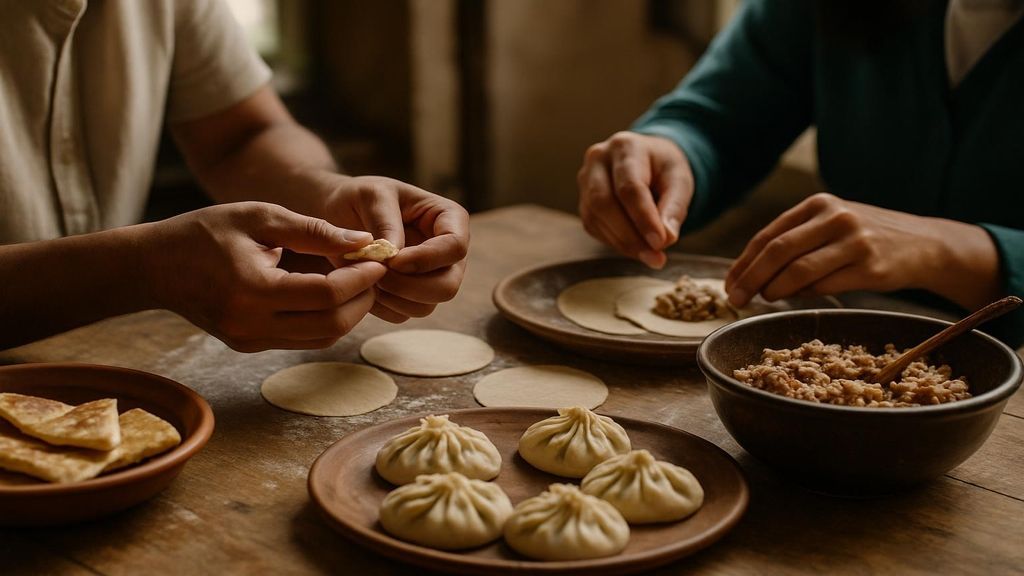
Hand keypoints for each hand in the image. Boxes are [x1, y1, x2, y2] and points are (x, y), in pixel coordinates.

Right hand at [141, 202, 386, 351]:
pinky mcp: (249, 345)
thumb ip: (312, 230)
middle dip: (362, 299)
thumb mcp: (258, 216)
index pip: (326, 294)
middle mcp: (252, 324)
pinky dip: (325, 319)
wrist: (152, 266)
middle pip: (330, 324)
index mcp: (253, 289)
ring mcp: (250, 340)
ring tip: (358, 282)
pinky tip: (332, 293)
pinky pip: (301, 338)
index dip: (360, 279)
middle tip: (374, 273)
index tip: (378, 259)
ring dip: (348, 313)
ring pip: (320, 337)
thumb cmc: (203, 231)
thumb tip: (362, 240)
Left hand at [320, 176, 469, 322]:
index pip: (455, 247)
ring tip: (366, 275)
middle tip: (375, 273)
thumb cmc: (358, 197)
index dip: (426, 258)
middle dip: (409, 286)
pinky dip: (381, 305)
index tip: (392, 259)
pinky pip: (403, 314)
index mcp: (449, 219)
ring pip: (426, 306)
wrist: (337, 214)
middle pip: (448, 286)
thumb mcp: (371, 195)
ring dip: (392, 297)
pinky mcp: (412, 297)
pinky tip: (364, 284)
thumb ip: (385, 222)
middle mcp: (447, 253)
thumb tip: (395, 255)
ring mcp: (432, 278)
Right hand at [577, 132, 694, 268]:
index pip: (629, 187)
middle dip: (629, 235)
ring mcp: (584, 180)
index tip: (660, 243)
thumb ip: (674, 208)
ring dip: (622, 243)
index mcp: (625, 146)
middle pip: (603, 202)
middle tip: (655, 257)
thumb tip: (666, 239)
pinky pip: (593, 226)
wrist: (648, 160)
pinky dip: (615, 242)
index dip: (643, 218)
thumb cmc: (664, 169)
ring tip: (650, 256)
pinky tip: (635, 247)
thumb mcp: (680, 180)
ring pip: (594, 217)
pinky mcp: (583, 200)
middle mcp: (597, 159)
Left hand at [725, 193, 1001, 310]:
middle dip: (751, 278)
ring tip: (762, 299)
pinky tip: (793, 298)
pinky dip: (802, 295)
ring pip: (799, 270)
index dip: (744, 262)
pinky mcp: (870, 267)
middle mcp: (835, 217)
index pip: (769, 235)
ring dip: (773, 289)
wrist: (925, 244)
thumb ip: (796, 241)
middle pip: (778, 251)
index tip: (729, 283)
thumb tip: (753, 273)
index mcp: (819, 204)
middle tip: (735, 299)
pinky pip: (824, 286)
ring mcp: (854, 241)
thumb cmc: (867, 237)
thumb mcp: (832, 225)